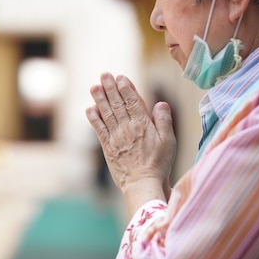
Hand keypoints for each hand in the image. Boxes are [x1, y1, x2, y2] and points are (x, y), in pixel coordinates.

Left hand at [86, 73, 176, 213]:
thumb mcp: (169, 141)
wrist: (142, 183)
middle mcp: (127, 128)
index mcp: (143, 125)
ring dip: (100, 99)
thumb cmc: (159, 163)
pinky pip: (99, 129)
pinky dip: (94, 119)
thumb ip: (164, 120)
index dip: (126, 88)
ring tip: (94, 87)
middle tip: (104, 75)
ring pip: (106, 114)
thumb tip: (160, 103)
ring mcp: (116, 137)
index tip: (120, 77)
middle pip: (117, 104)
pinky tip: (89, 109)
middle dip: (110, 88)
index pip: (133, 101)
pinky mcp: (108, 147)